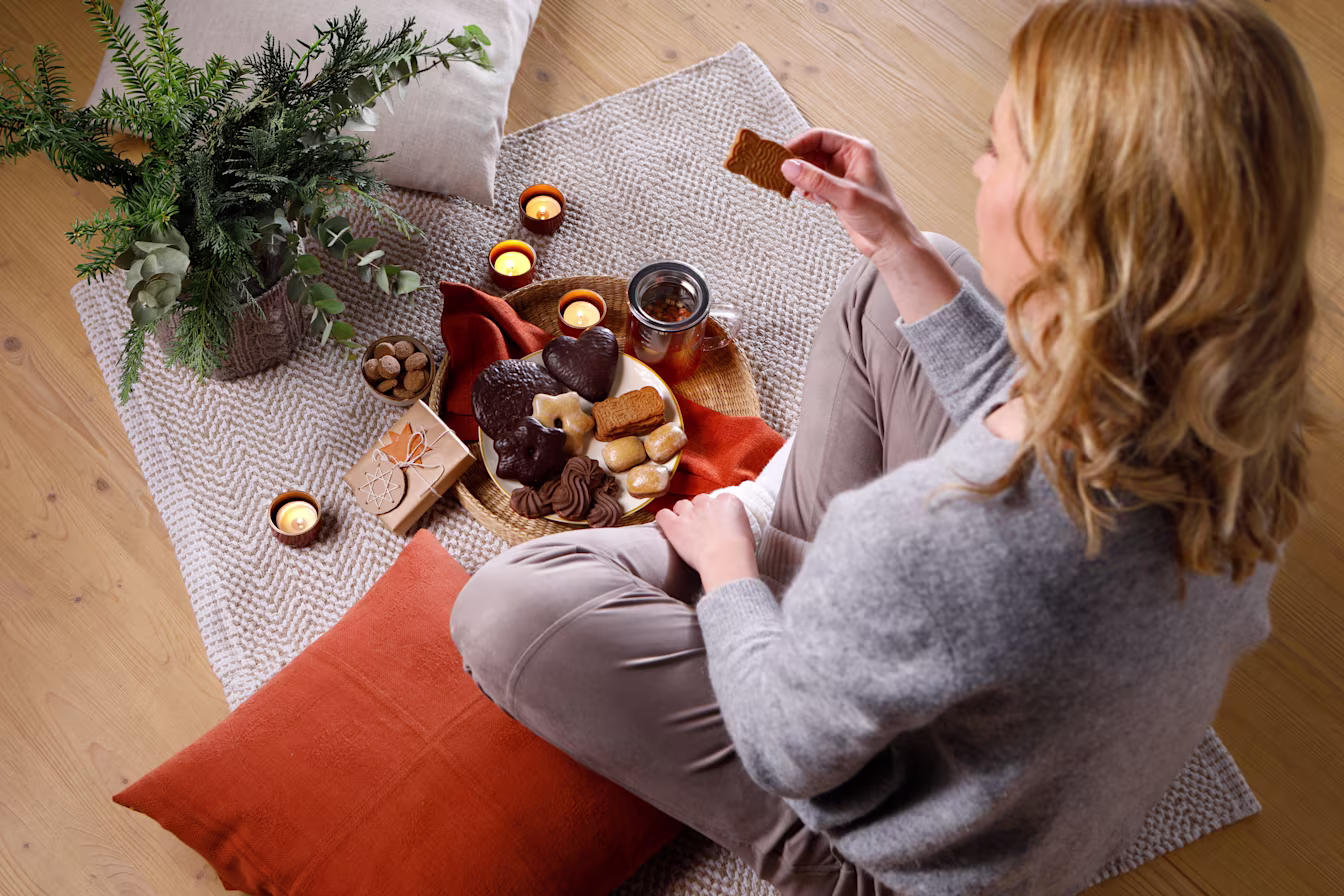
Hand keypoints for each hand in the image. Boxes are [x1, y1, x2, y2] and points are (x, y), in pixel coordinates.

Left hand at [656, 493, 759, 591]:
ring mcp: (689, 512)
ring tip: (685, 529)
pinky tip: (668, 527)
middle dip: (699, 512)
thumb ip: (735, 522)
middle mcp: (707, 503)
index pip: (718, 500)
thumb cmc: (740, 551)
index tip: (716, 523)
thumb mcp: (746, 530)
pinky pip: (663, 515)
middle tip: (702, 529)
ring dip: (682, 514)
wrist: (726, 560)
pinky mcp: (674, 525)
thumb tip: (731, 527)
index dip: (716, 512)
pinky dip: (664, 519)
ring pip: (680, 505)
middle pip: (699, 501)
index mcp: (727, 501)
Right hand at [782, 128, 960, 321]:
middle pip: (813, 151)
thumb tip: (790, 166)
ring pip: (812, 169)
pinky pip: (814, 184)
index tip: (782, 155)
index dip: (800, 144)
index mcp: (857, 151)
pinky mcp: (836, 192)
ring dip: (801, 178)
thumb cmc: (881, 216)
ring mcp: (842, 177)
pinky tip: (809, 199)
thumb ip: (816, 180)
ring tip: (794, 188)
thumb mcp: (846, 195)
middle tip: (781, 172)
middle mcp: (849, 160)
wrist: (890, 243)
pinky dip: (807, 190)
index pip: (821, 137)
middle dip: (797, 162)